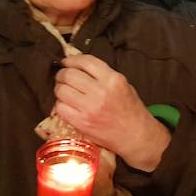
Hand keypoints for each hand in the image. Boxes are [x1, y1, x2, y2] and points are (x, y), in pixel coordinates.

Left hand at [54, 54, 170, 171]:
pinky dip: (60, 105)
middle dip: (62, 74)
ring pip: (61, 90)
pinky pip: (60, 108)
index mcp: (113, 79)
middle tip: (63, 77)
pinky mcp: (81, 122)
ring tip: (64, 92)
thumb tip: (78, 63)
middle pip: (69, 74)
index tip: (67, 61)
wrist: (135, 135)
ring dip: (60, 89)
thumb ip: (102, 74)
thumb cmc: (131, 110)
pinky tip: (67, 105)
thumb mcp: (123, 85)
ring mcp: (89, 108)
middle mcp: (101, 91)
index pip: (86, 62)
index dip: (72, 59)